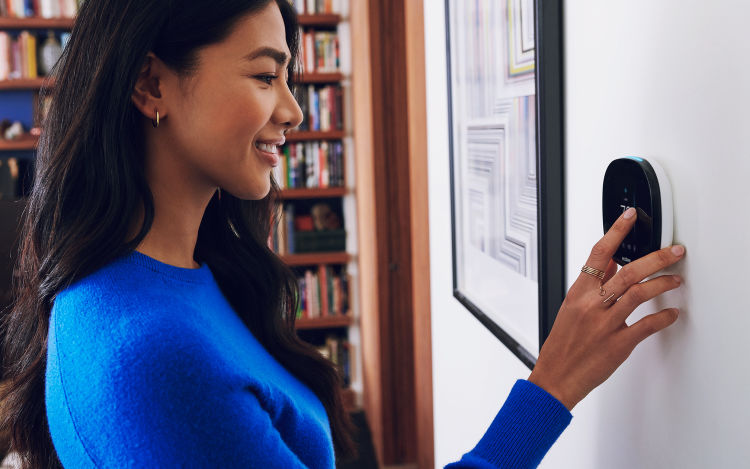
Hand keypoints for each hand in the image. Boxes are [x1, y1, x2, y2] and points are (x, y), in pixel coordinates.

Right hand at [527, 207, 684, 410]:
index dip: (616, 232)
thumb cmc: (562, 344)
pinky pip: (646, 326)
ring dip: (663, 284)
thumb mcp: (571, 308)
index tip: (629, 216)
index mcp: (578, 293)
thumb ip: (591, 285)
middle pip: (628, 272)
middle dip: (656, 258)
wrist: (556, 376)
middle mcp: (592, 305)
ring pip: (639, 294)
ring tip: (675, 279)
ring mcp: (605, 324)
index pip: (598, 253)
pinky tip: (672, 313)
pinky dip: (663, 318)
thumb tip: (608, 264)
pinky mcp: (618, 344)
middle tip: (674, 251)